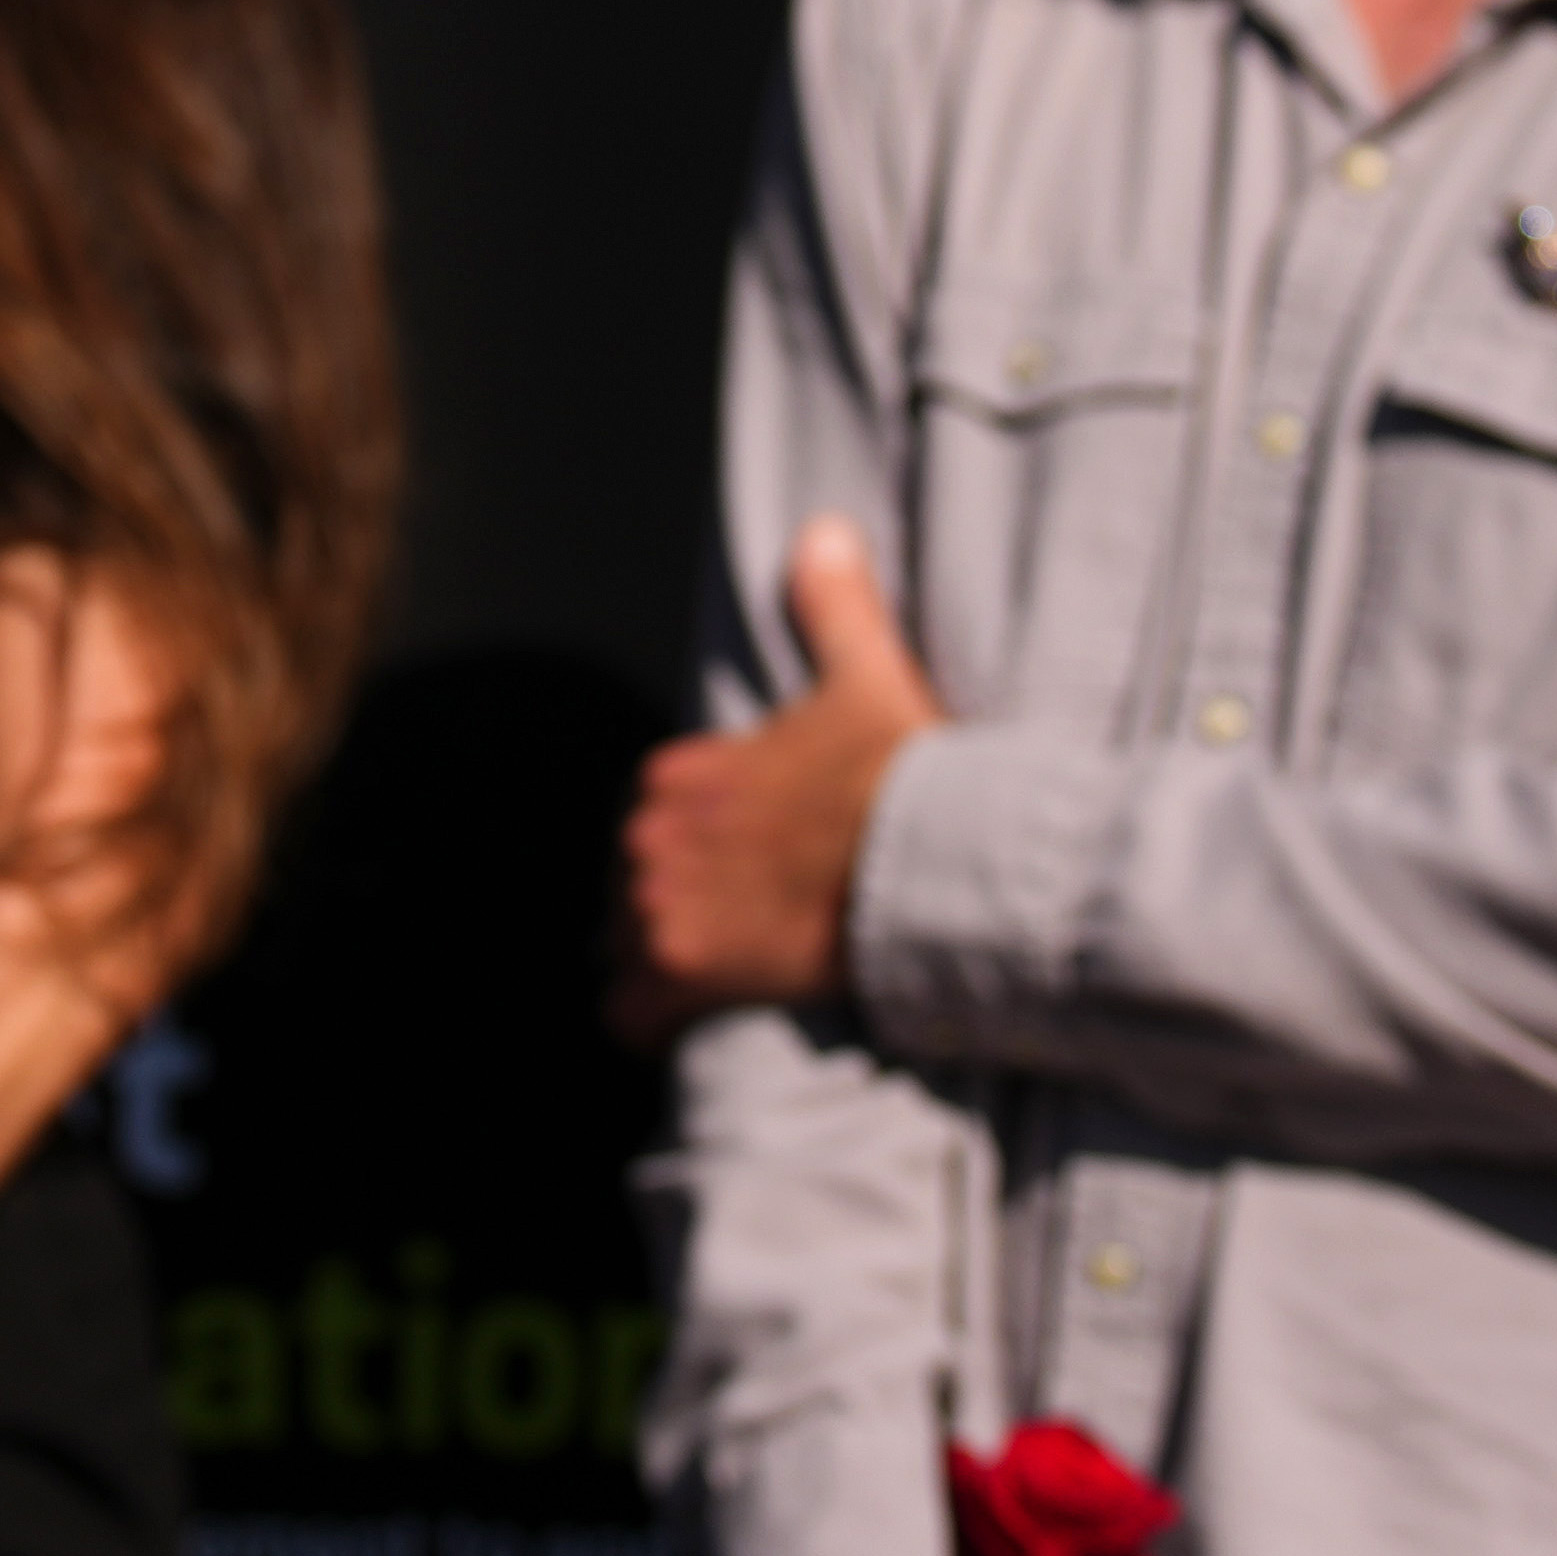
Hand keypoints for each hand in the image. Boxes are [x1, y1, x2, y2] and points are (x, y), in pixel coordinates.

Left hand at [614, 523, 936, 1042]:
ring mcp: (659, 905)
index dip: (699, 844)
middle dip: (674, 902)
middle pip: (631, 885)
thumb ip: (835, 605)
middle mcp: (652, 834)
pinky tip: (683, 1023)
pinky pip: (627, 1014)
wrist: (932, 861)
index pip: (655, 819)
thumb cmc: (904, 773)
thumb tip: (823, 532)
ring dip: (662, 960)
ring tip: (723, 971)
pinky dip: (650, 1021)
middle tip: (744, 921)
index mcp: (683, 770)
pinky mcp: (683, 971)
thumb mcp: (868, 673)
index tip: (748, 863)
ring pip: (624, 946)